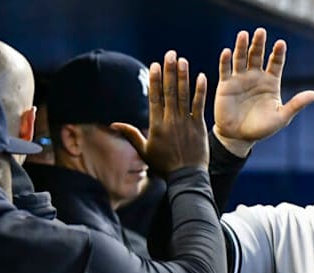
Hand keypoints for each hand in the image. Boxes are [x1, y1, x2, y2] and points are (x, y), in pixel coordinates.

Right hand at [112, 50, 207, 176]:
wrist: (186, 177)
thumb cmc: (164, 166)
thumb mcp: (144, 151)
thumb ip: (130, 134)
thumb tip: (113, 123)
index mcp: (156, 125)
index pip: (154, 97)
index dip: (155, 80)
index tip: (155, 65)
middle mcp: (170, 121)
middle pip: (168, 92)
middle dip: (169, 71)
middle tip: (170, 54)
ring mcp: (185, 122)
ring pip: (183, 95)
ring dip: (182, 76)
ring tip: (182, 60)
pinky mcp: (198, 126)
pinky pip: (199, 105)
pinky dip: (200, 91)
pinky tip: (200, 76)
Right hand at [214, 27, 313, 156]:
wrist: (239, 138)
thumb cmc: (261, 129)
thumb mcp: (281, 117)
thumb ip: (296, 104)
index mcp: (271, 82)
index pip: (276, 63)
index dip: (278, 53)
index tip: (280, 43)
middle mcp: (256, 77)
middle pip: (257, 55)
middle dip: (259, 44)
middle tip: (261, 32)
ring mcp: (240, 79)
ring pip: (241, 58)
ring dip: (242, 46)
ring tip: (243, 35)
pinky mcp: (225, 85)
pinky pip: (225, 70)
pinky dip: (226, 60)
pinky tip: (227, 52)